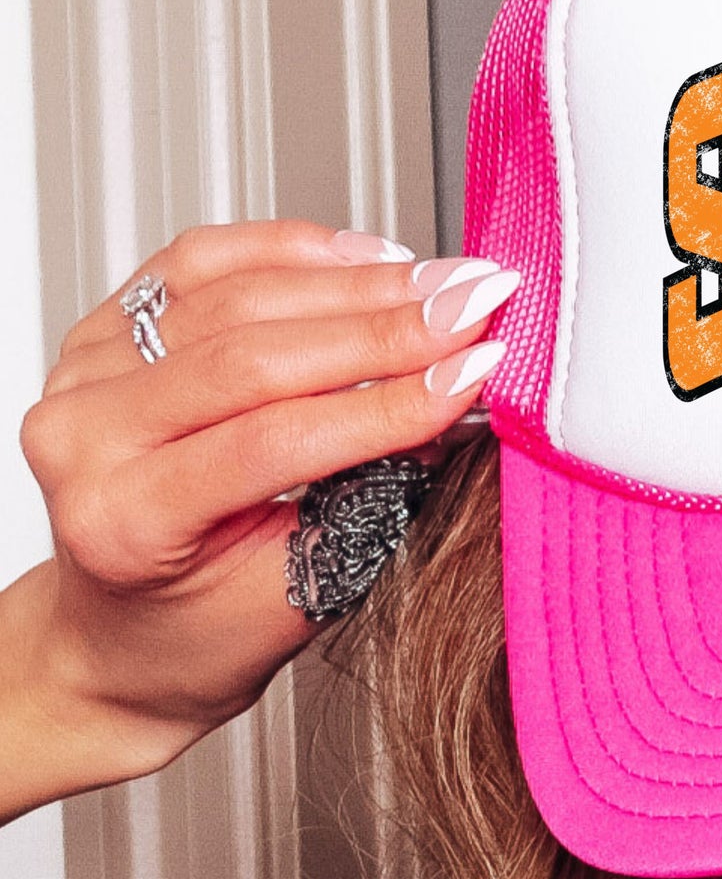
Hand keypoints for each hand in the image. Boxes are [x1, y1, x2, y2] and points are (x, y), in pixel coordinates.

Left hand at [0, 220, 517, 820]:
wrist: (125, 631)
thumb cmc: (203, 631)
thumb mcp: (298, 595)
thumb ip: (367, 502)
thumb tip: (451, 411)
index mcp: (122, 519)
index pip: (273, 440)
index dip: (385, 404)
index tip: (474, 378)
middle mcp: (85, 434)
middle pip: (254, 354)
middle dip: (387, 329)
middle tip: (478, 310)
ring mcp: (86, 368)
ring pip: (236, 295)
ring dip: (360, 282)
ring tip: (449, 284)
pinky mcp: (107, 325)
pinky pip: (205, 259)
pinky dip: (297, 247)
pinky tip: (372, 255)